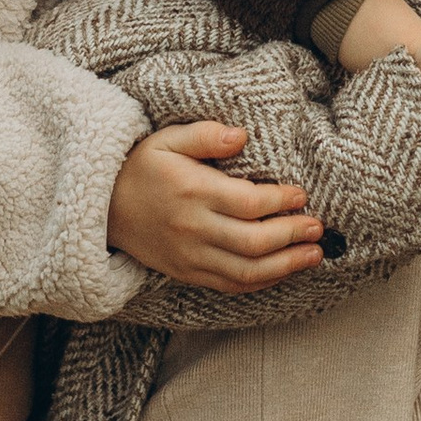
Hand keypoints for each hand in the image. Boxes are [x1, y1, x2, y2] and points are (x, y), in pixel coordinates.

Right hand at [108, 119, 324, 293]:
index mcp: (192, 192)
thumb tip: (241, 136)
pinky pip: (229, 284)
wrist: (102, 209)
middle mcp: (193, 229)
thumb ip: (205, 135)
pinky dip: (261, 282)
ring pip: (246, 270)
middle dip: (292, 235)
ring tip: (314, 255)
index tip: (301, 195)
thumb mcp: (167, 140)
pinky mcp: (187, 273)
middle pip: (253, 241)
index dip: (281, 201)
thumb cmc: (142, 168)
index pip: (248, 202)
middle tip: (318, 227)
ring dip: (286, 265)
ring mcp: (190, 256)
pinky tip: (282, 271)